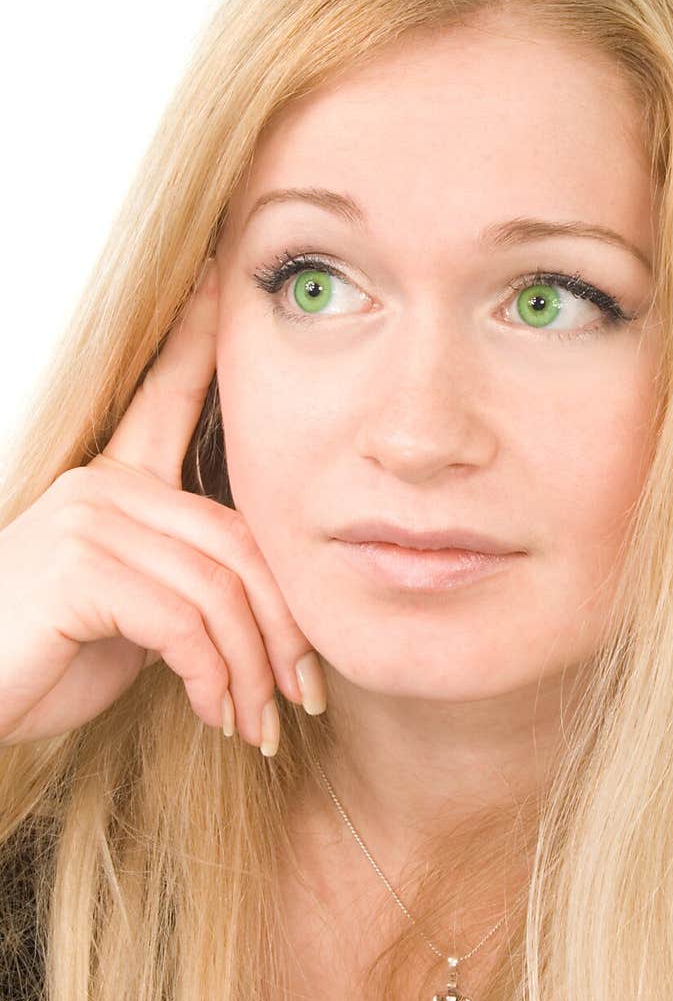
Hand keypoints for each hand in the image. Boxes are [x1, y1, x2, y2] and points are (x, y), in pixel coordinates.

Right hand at [0, 264, 323, 755]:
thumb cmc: (40, 659)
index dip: (197, 337)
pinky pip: (185, 622)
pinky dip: (213, 678)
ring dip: (250, 670)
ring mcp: (88, 518)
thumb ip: (183, 583)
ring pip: (221, 588)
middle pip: (238, 540)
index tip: (219, 278)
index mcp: (115, 482)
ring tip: (257, 722)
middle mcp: (103, 484)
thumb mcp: (128, 614)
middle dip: (282, 627)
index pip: (165, 393)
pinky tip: (212, 713)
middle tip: (304, 694)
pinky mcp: (77, 566)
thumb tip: (258, 611)